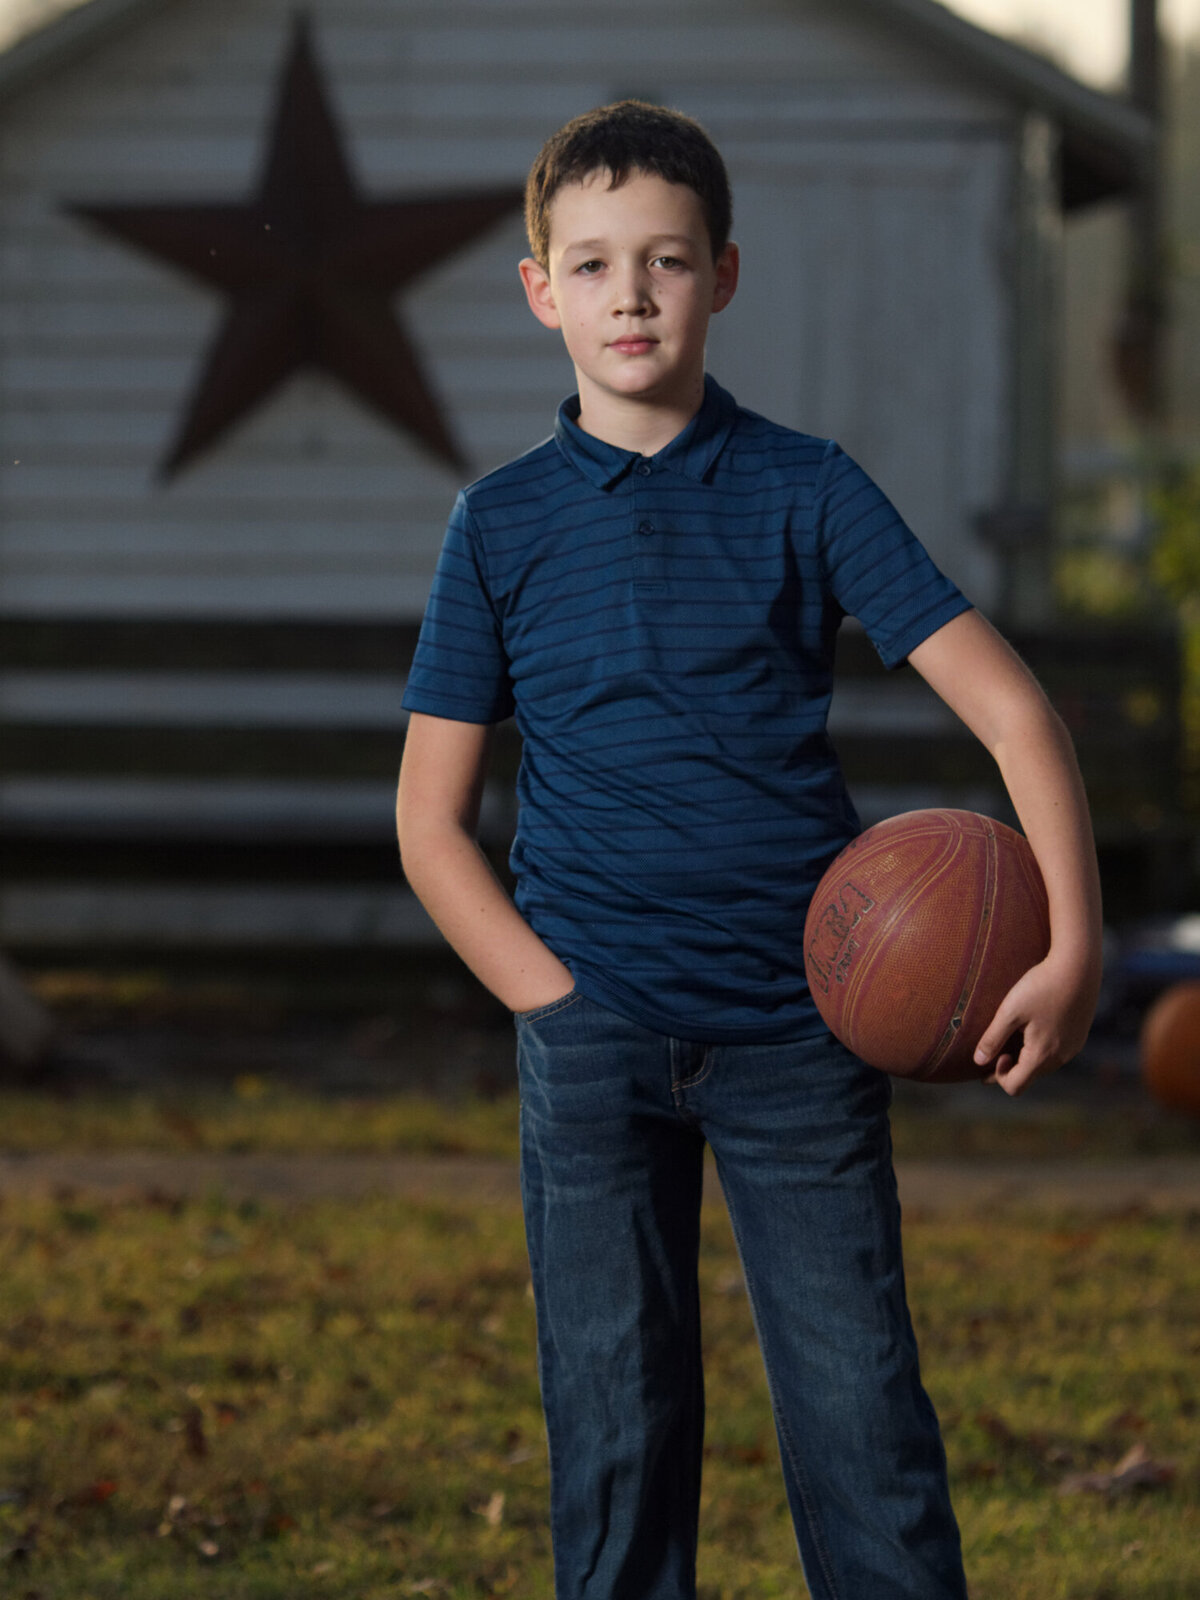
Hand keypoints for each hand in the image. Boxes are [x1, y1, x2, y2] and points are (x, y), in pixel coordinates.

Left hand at [972, 950, 1100, 1097]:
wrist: (1078, 966)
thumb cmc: (1040, 986)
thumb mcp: (1010, 1011)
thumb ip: (992, 1038)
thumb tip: (978, 1061)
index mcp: (1041, 1055)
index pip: (1015, 1086)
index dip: (998, 1077)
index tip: (993, 1055)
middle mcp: (1060, 1058)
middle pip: (1030, 1076)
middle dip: (1011, 1068)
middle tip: (996, 1051)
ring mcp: (1073, 1048)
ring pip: (1043, 1065)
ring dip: (1026, 1057)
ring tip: (1014, 1037)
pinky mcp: (1078, 1036)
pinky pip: (1056, 1052)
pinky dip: (1041, 1048)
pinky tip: (1033, 1028)